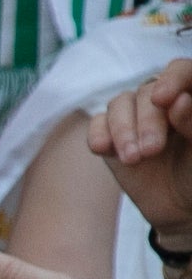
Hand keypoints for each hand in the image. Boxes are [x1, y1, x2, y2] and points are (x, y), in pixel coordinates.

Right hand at [87, 58, 191, 237]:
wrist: (181, 207)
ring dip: (122, 131)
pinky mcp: (112, 138)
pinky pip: (97, 125)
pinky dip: (98, 135)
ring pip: (119, 105)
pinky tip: (104, 150)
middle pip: (146, 93)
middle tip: (152, 150)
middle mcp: (162, 102)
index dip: (172, 79)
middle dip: (146, 121)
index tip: (164, 99)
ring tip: (133, 159)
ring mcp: (135, 118)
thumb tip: (178, 101)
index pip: (181, 71)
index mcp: (189, 97)